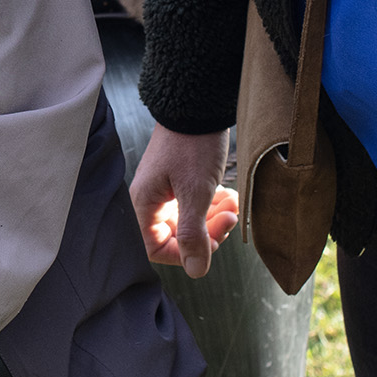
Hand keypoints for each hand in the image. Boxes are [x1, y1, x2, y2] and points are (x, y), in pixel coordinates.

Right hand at [131, 124, 234, 276]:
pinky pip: (196, 206)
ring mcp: (166, 192)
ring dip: (214, 219)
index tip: (210, 243)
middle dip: (206, 232)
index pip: (156, 249)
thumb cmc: (192, 145)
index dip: (185, 253)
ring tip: (232, 204)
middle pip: (176, 237)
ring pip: (190, 222)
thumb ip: (192, 233)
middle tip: (229, 219)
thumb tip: (196, 270)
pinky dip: (213, 206)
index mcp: (144, 205)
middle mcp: (151, 201)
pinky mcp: (181, 183)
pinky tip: (228, 196)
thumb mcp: (195, 192)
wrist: (198, 105)